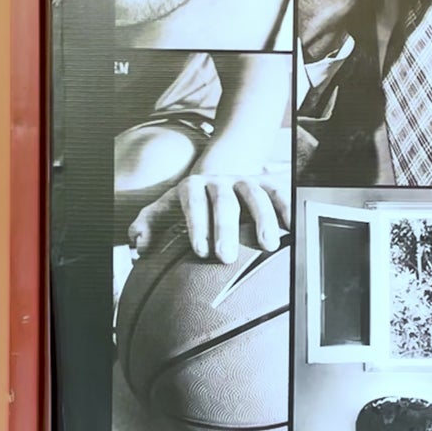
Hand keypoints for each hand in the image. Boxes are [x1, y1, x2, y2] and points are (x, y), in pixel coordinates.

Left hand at [127, 142, 289, 266]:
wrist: (216, 172)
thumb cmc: (190, 202)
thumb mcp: (165, 208)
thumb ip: (148, 225)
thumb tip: (139, 245)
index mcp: (192, 186)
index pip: (193, 203)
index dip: (197, 225)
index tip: (200, 251)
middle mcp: (219, 180)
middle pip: (224, 201)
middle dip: (226, 229)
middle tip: (227, 258)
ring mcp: (244, 180)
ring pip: (255, 195)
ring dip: (263, 219)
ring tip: (268, 247)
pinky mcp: (266, 183)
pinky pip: (279, 192)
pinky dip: (286, 208)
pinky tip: (292, 228)